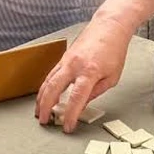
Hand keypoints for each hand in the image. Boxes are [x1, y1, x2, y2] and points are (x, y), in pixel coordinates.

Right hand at [35, 17, 129, 132]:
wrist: (109, 27)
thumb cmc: (114, 50)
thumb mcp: (112, 77)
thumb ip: (96, 92)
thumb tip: (82, 105)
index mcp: (89, 72)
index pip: (76, 98)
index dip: (70, 114)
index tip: (67, 126)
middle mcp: (74, 65)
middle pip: (53, 88)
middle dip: (46, 107)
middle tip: (44, 121)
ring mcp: (66, 60)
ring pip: (48, 81)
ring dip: (41, 98)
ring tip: (39, 112)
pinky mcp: (63, 58)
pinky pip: (51, 74)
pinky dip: (45, 87)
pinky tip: (44, 96)